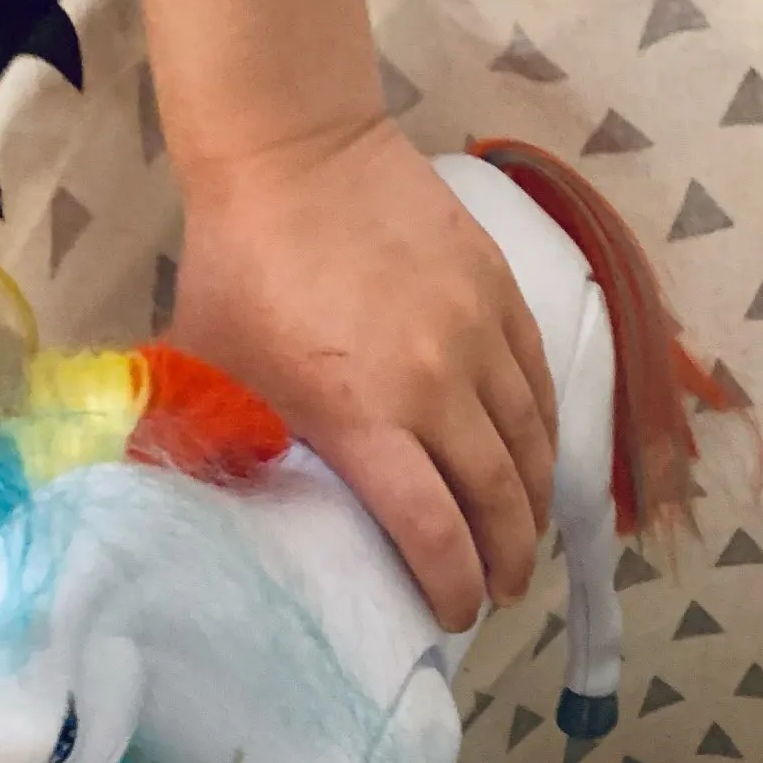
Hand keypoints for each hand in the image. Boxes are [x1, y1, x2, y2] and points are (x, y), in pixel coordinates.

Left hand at [170, 119, 557, 630]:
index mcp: (363, 416)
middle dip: (509, 561)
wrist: (293, 146)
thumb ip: (243, 449)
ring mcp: (478, 336)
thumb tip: (250, 521)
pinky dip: (544, 437)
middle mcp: (435, 385)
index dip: (453, 589)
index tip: (455, 616)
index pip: (434, 533)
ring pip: (532, 448)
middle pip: (498, 501)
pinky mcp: (502, 295)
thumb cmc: (241, 266)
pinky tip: (534, 463)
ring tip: (525, 537)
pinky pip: (540, 388)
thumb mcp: (219, 372)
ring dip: (534, 506)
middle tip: (504, 590)